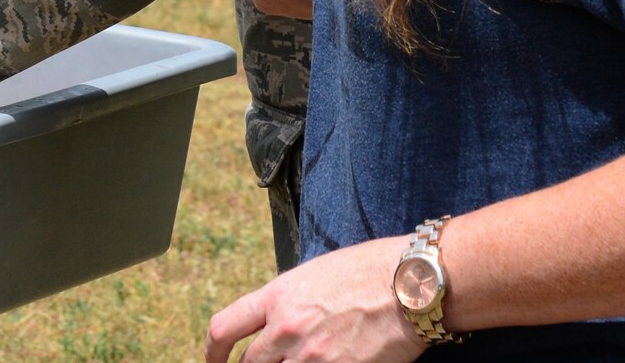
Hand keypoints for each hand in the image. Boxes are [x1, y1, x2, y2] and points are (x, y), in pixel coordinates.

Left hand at [205, 237, 423, 362]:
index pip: (223, 328)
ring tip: (304, 360)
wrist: (412, 286)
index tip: (214, 360)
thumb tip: (277, 321)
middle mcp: (287, 329)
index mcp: (279, 296)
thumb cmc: (372, 270)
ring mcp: (312, 357)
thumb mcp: (317, 274)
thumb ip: (290, 300)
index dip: (212, 351)